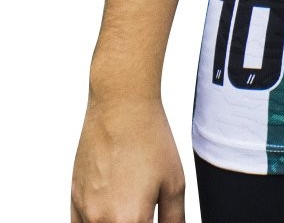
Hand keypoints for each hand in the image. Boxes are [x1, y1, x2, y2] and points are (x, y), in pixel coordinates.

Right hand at [71, 96, 185, 222]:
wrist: (121, 107)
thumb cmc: (150, 140)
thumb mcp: (174, 182)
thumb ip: (174, 219)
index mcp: (130, 220)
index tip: (153, 218)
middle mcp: (102, 221)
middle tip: (145, 210)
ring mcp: (84, 211)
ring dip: (115, 222)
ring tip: (129, 205)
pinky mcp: (74, 199)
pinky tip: (111, 211)